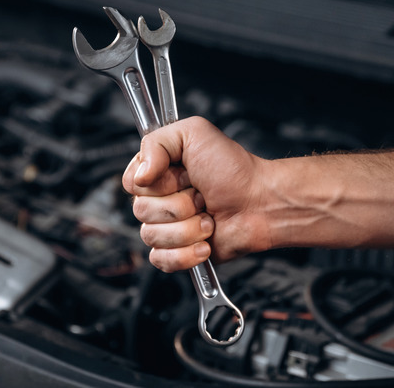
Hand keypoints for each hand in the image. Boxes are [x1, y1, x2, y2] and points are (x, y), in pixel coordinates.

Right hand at [122, 116, 271, 271]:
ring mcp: (168, 227)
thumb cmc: (234, 168)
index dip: (157, 182)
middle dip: (179, 205)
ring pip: (152, 237)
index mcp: (158, 171)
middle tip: (203, 196)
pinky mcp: (179, 252)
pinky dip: (186, 254)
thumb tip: (139, 175)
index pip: (132, 183)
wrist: (261, 203)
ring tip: (209, 218)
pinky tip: (205, 243)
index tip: (183, 174)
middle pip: (141, 211)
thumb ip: (156, 142)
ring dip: (188, 229)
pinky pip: (161, 260)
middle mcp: (159, 199)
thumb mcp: (194, 133)